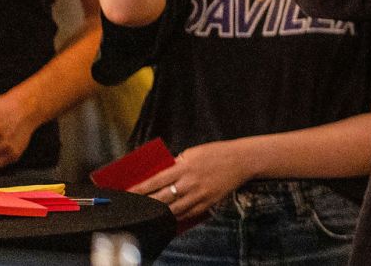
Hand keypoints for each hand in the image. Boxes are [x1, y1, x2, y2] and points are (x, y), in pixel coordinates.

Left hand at [129, 140, 255, 220]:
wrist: (242, 160)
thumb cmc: (216, 153)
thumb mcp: (194, 152)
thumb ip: (177, 163)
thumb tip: (161, 174)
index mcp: (184, 167)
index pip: (155, 181)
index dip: (139, 188)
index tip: (127, 193)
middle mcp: (190, 182)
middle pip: (161, 198)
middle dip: (145, 203)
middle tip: (134, 207)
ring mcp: (199, 194)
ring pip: (173, 210)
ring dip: (159, 213)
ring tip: (148, 214)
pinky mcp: (208, 202)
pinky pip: (188, 213)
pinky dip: (176, 216)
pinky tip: (169, 217)